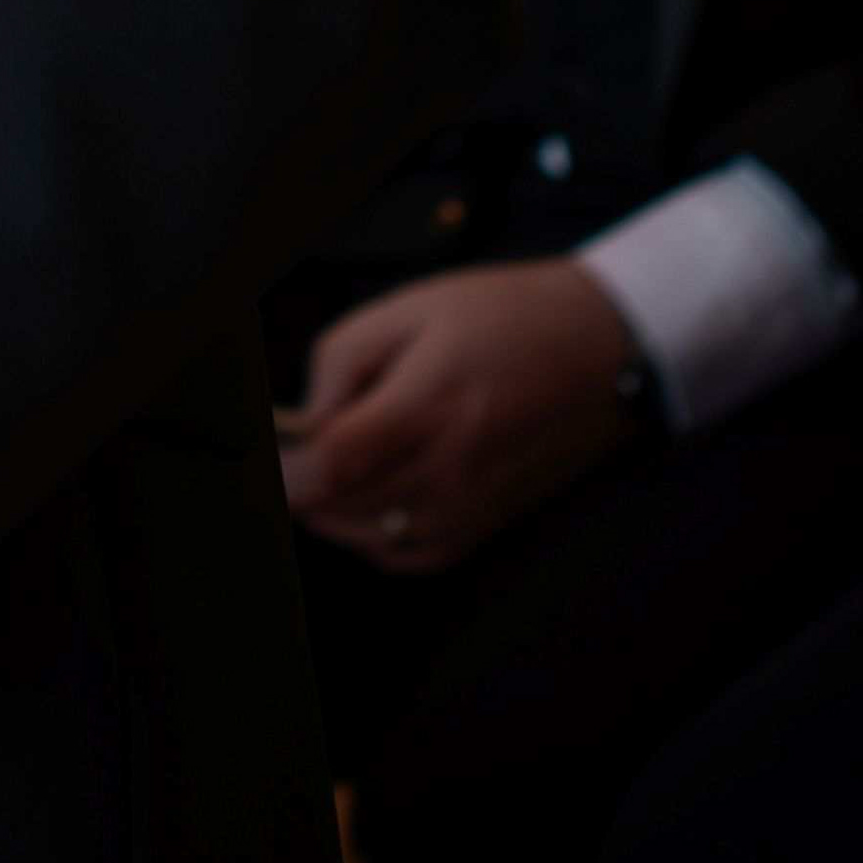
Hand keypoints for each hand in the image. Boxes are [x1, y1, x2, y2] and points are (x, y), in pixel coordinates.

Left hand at [278, 261, 636, 572]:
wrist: (596, 346)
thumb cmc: (500, 315)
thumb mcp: (410, 307)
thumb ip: (343, 362)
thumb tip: (307, 419)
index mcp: (429, 406)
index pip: (333, 462)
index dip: (285, 461)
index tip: (267, 443)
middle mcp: (451, 470)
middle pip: (342, 505)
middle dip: (298, 482)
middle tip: (283, 452)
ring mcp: (471, 506)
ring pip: (369, 537)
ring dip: (329, 511)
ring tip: (314, 472)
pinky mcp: (487, 524)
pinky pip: (411, 555)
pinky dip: (372, 538)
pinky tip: (362, 503)